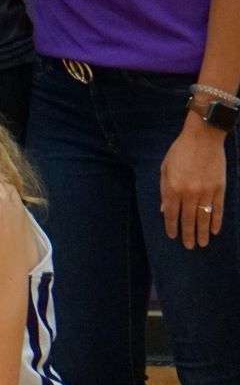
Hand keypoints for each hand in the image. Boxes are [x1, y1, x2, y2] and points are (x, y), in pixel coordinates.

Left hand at [160, 118, 227, 248]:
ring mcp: (206, 192)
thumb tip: (165, 210)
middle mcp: (190, 193)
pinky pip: (218, 209)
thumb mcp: (165, 168)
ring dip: (202, 232)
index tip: (172, 236)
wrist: (203, 138)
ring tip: (202, 244)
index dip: (171, 226)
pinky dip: (216, 221)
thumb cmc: (180, 152)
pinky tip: (215, 231)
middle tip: (189, 246)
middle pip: (188, 219)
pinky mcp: (219, 189)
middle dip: (187, 234)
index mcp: (173, 187)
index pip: (172, 213)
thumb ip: (164, 190)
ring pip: (204, 217)